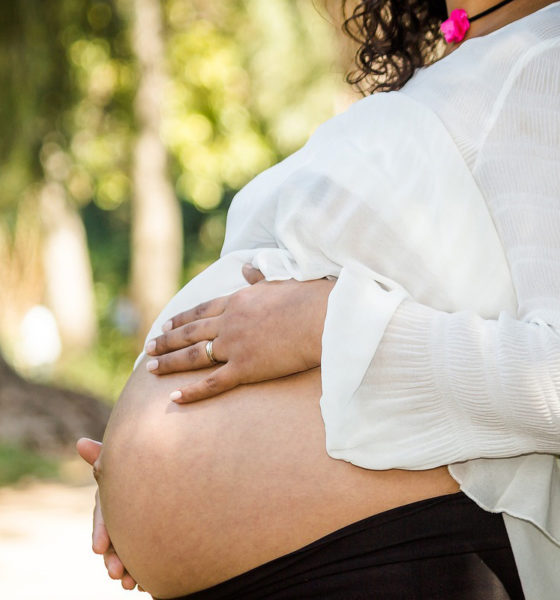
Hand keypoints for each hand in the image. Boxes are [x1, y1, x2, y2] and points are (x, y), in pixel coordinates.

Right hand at [76, 438, 142, 591]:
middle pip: (114, 543)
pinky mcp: (155, 540)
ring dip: (129, 571)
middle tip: (117, 573)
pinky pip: (149, 559)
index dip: (101, 532)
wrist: (175, 470)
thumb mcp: (125, 461)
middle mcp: (123, 518)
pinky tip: (150, 583)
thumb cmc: (143, 463)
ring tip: (133, 584)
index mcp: (114, 500)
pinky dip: (148, 572)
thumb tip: (80, 442)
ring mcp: (138, 530)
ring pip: (130, 555)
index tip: (99, 547)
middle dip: (113, 559)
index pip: (103, 517)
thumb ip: (104, 456)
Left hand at [145, 264, 334, 402]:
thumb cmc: (307, 297)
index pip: (201, 311)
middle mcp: (229, 322)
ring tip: (150, 368)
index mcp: (237, 301)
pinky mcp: (245, 368)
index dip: (181, 319)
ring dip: (170, 362)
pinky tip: (173, 398)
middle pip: (190, 333)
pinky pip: (212, 383)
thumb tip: (247, 267)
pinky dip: (192, 393)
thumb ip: (259, 277)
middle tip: (149, 347)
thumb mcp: (279, 281)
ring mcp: (235, 346)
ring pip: (194, 356)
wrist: (321, 317)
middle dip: (167, 340)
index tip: (165, 324)